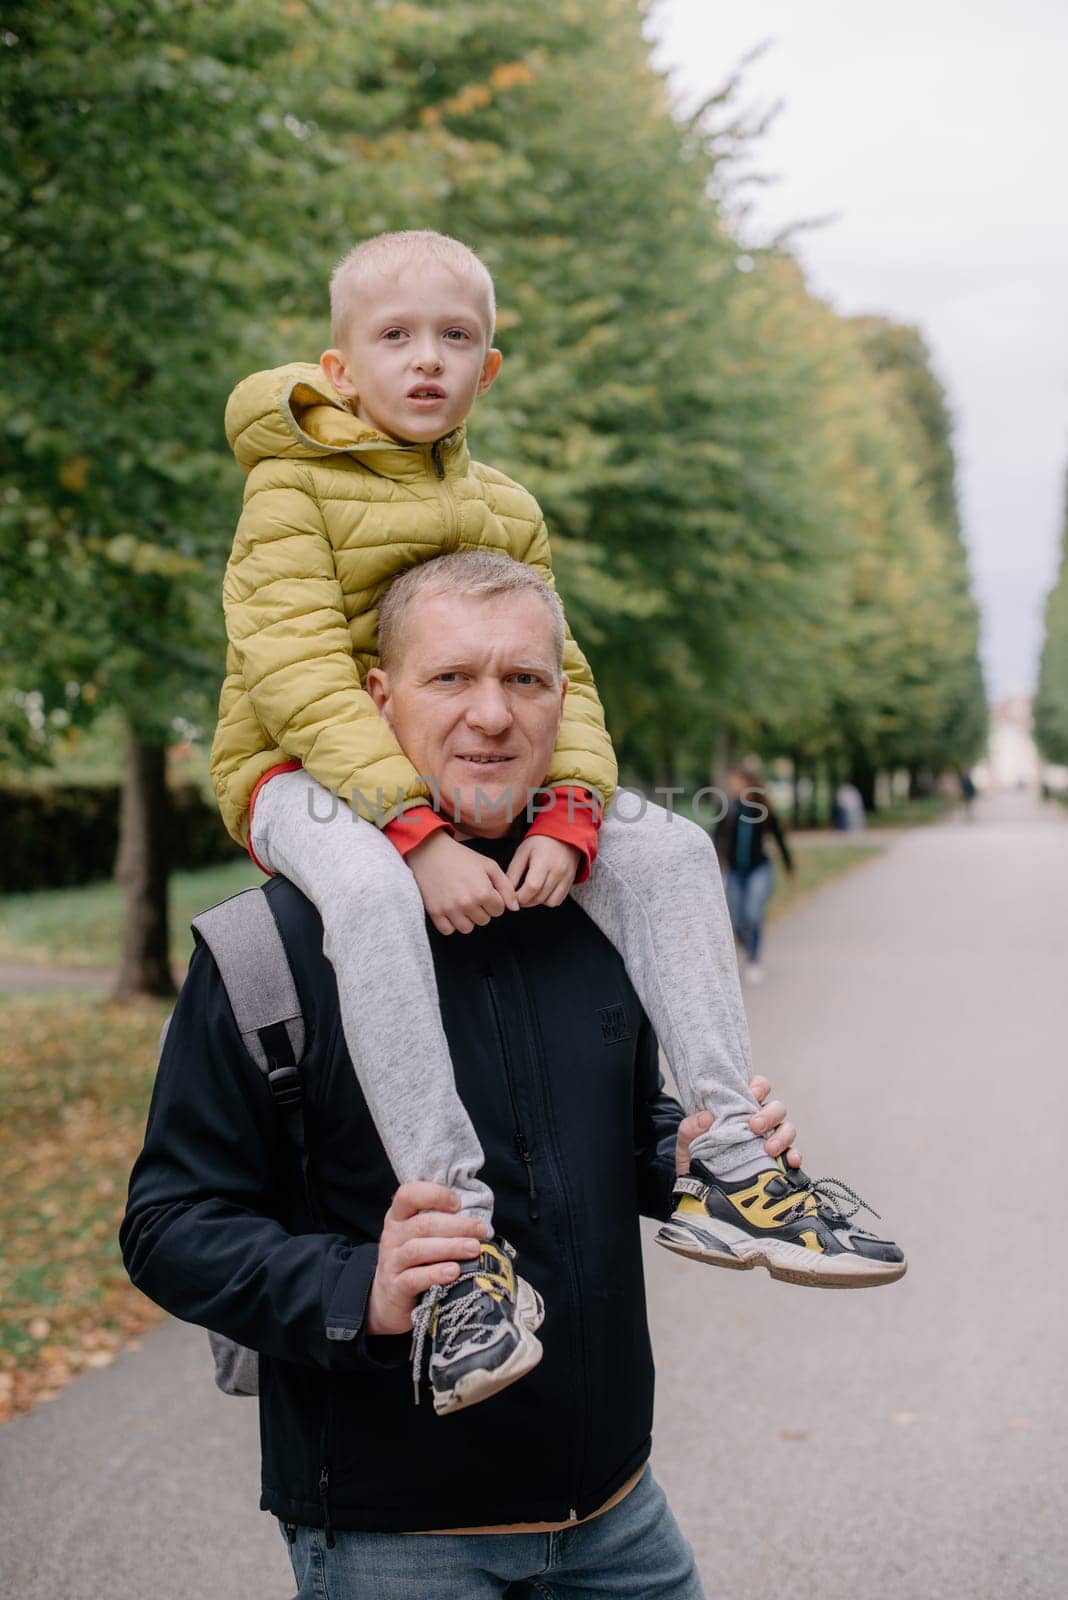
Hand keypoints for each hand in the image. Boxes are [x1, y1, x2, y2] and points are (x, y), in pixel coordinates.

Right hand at [366, 1182, 487, 1336]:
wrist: (390, 1300)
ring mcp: (391, 1262)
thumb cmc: (416, 1262)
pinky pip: (414, 1278)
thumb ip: (441, 1223)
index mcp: (399, 1217)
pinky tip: (454, 1272)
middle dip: (456, 1225)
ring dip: (450, 1247)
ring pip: (418, 1250)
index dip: (434, 1194)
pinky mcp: (395, 1288)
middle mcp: (392, 1236)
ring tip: (474, 1249)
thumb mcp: (421, 1237)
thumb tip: (478, 1219)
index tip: (458, 1203)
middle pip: (422, 1225)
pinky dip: (436, 1274)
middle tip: (481, 1231)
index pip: (408, 1195)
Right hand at [406, 830, 519, 934]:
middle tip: (471, 893)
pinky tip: (450, 909)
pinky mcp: (435, 913)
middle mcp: (467, 903)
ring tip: (462, 902)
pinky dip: (451, 923)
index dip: (494, 900)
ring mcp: (450, 910)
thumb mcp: (489, 866)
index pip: (498, 910)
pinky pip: (449, 930)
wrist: (430, 852)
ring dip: (467, 918)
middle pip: (484, 920)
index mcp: (483, 892)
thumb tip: (515, 908)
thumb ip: (506, 887)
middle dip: (481, 909)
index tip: (485, 890)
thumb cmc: (462, 858)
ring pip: (468, 928)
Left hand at [506, 834, 581, 907]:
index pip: (531, 887)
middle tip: (518, 894)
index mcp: (543, 861)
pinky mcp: (570, 881)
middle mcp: (558, 870)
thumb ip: (513, 872)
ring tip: (530, 892)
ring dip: (537, 901)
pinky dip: (548, 900)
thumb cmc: (540, 842)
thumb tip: (507, 891)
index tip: (513, 895)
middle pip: (539, 897)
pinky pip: (558, 900)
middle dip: (525, 901)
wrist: (563, 834)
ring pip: (549, 902)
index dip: (519, 896)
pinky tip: (541, 891)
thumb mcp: (522, 852)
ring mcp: (566, 877)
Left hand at [675, 1074, 800, 1175]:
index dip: (759, 1086)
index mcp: (740, 1108)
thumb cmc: (695, 1155)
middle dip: (769, 1114)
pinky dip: (793, 1156)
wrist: (696, 1187)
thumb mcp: (687, 1140)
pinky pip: (792, 1155)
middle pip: (776, 1108)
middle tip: (754, 1126)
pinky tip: (790, 1162)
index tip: (752, 1094)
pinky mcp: (775, 1162)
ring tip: (769, 1148)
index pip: (758, 1087)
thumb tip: (706, 1118)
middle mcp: (759, 1121)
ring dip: (782, 1136)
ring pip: (787, 1128)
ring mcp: (769, 1140)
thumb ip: (690, 1127)